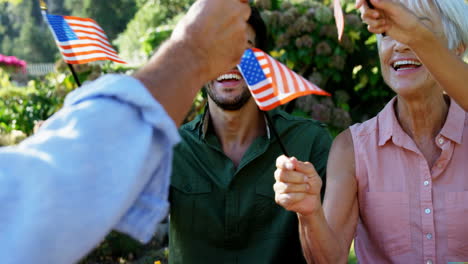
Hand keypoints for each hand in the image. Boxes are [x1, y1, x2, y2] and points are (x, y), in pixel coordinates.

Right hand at [133, 0, 250, 125]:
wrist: (189, 59)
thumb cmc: (187, 33)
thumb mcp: (197, 11)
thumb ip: (213, 7)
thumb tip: (218, 7)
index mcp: (225, 0)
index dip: (235, 4)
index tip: (230, 9)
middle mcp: (237, 12)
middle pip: (244, 11)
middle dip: (237, 16)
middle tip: (221, 25)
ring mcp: (242, 31)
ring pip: (240, 31)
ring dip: (231, 35)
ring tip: (213, 43)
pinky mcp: (242, 49)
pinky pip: (238, 47)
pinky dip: (230, 49)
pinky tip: (216, 53)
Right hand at [274, 155, 322, 216]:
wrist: (314, 200)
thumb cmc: (312, 184)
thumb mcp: (312, 173)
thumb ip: (303, 166)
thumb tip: (292, 160)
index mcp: (287, 167)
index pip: (280, 161)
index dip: (284, 163)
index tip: (292, 166)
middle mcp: (280, 176)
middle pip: (281, 174)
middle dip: (296, 177)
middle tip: (306, 179)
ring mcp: (278, 187)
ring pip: (284, 186)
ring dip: (299, 187)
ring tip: (307, 188)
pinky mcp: (279, 199)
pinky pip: (286, 197)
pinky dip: (298, 196)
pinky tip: (303, 195)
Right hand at [356, 0, 433, 45]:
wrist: (412, 33)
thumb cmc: (407, 18)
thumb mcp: (396, 9)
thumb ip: (384, 3)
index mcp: (383, 1)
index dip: (360, 0)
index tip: (358, 6)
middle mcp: (379, 8)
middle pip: (364, 9)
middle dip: (368, 13)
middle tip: (377, 15)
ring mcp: (378, 18)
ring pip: (366, 19)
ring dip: (374, 23)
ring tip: (385, 24)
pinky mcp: (378, 27)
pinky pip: (370, 28)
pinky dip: (377, 29)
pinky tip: (386, 29)